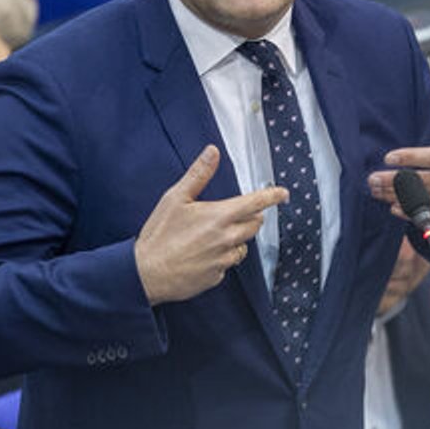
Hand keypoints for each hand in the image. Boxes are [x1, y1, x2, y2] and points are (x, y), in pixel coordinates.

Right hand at [134, 146, 288, 305]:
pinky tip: (202, 254)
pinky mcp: (217, 276)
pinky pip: (227, 263)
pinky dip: (221, 257)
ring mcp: (223, 260)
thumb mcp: (175, 198)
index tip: (282, 193)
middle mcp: (227, 239)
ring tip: (212, 236)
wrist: (147, 273)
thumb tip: (212, 152)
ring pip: (242, 246)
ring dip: (236, 239)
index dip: (272, 196)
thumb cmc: (159, 235)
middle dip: (251, 217)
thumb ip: (198, 175)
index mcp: (219, 216)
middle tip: (234, 214)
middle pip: (254, 225)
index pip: (256, 203)